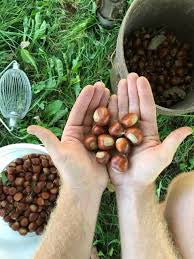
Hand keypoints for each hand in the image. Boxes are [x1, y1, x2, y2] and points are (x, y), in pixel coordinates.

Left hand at [27, 83, 109, 195]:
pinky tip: (120, 110)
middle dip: (96, 99)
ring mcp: (96, 139)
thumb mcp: (58, 153)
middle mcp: (84, 134)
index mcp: (72, 133)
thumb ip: (47, 138)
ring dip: (106, 106)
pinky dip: (115, 120)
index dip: (84, 99)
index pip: (78, 112)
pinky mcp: (106, 145)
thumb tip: (29, 127)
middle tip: (103, 86)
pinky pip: (110, 130)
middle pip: (90, 113)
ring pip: (101, 119)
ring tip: (112, 93)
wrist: (86, 188)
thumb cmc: (72, 172)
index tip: (91, 87)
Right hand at [108, 73, 191, 191]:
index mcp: (147, 130)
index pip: (146, 108)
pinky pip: (110, 121)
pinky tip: (108, 99)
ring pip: (122, 110)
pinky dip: (109, 110)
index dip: (144, 93)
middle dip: (132, 90)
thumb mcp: (162, 156)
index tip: (141, 79)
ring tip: (119, 83)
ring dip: (120, 96)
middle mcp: (135, 128)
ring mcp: (122, 132)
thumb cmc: (147, 172)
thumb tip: (189, 129)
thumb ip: (173, 141)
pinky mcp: (112, 137)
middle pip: (133, 105)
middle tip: (130, 75)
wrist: (130, 184)